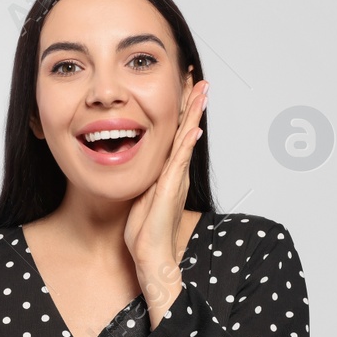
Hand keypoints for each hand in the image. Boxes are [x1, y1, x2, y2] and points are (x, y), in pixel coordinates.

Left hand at [124, 78, 207, 303]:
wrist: (151, 256)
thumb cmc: (144, 232)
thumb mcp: (140, 196)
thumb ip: (143, 179)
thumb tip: (134, 164)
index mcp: (168, 172)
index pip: (176, 134)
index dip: (182, 111)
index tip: (185, 88)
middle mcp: (176, 172)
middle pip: (187, 130)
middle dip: (193, 104)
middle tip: (201, 80)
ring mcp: (175, 180)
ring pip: (187, 140)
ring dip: (195, 115)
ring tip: (203, 92)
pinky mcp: (170, 189)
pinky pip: (180, 161)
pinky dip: (187, 144)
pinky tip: (194, 128)